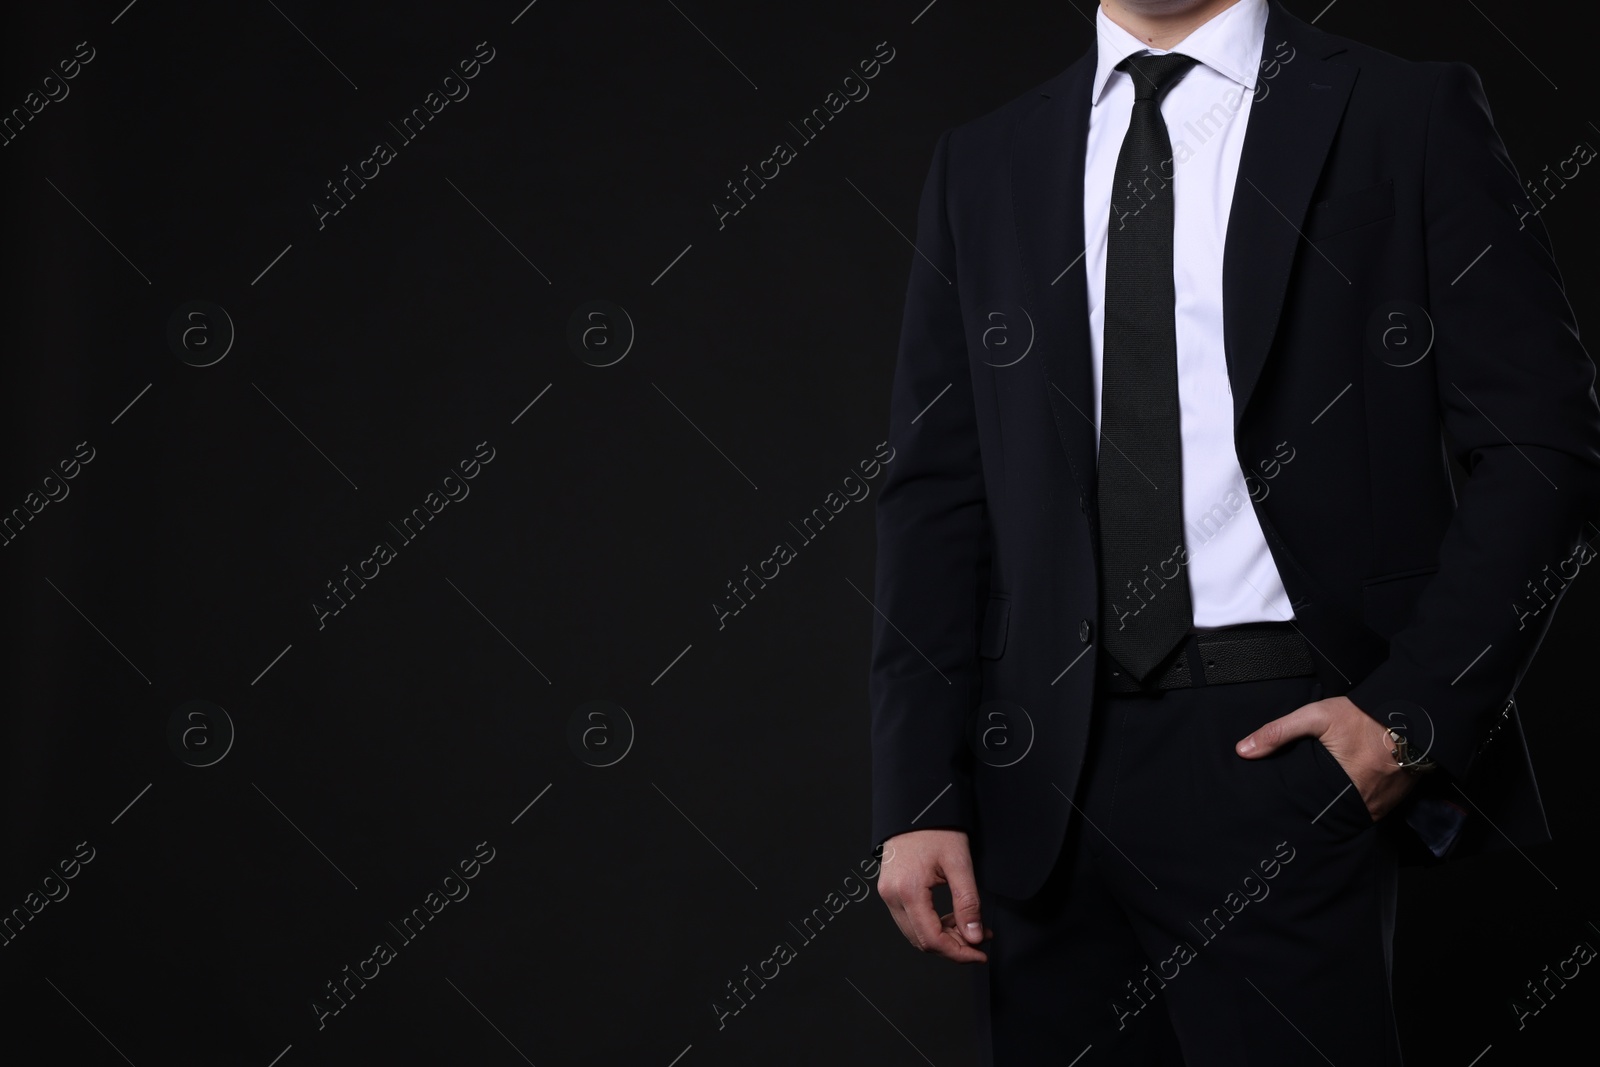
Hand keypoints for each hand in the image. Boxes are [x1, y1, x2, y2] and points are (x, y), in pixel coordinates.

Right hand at [876, 828, 993, 962]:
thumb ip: (968, 904)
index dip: (958, 953)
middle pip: (922, 941)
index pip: (932, 939)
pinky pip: (910, 919)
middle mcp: (892, 896)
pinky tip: (952, 918)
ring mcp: (888, 893)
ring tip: (970, 927)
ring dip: (944, 937)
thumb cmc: (937, 828)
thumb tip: (974, 938)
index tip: (980, 954)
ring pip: (915, 933)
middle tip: (980, 939)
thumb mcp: (959, 864)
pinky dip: (932, 925)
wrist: (916, 806)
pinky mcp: (890, 890)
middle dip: (953, 947)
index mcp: (908, 890)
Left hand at [1235, 695, 1417, 820]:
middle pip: (1329, 814)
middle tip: (1298, 802)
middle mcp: (1365, 802)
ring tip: (1318, 800)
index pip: (1310, 808)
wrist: (1412, 715)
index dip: (1295, 807)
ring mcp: (1381, 805)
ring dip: (1335, 808)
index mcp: (1345, 786)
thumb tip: (1243, 750)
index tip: (1283, 804)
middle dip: (1313, 810)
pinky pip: (1367, 809)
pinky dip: (1354, 803)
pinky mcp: (1392, 801)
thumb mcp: (1316, 716)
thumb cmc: (1365, 716)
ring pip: (1349, 814)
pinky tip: (1342, 794)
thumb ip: (1278, 732)